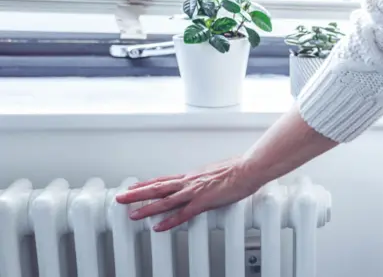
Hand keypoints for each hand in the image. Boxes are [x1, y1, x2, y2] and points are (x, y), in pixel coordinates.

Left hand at [115, 157, 258, 231]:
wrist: (248, 168)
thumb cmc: (238, 168)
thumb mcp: (217, 171)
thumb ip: (208, 178)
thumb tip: (206, 180)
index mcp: (193, 175)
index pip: (164, 180)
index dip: (147, 184)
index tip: (134, 187)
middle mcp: (190, 182)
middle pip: (157, 188)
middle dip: (137, 194)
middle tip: (120, 198)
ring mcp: (195, 192)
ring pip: (165, 201)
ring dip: (147, 208)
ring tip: (132, 215)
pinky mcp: (203, 202)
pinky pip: (182, 214)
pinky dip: (169, 221)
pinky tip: (158, 227)